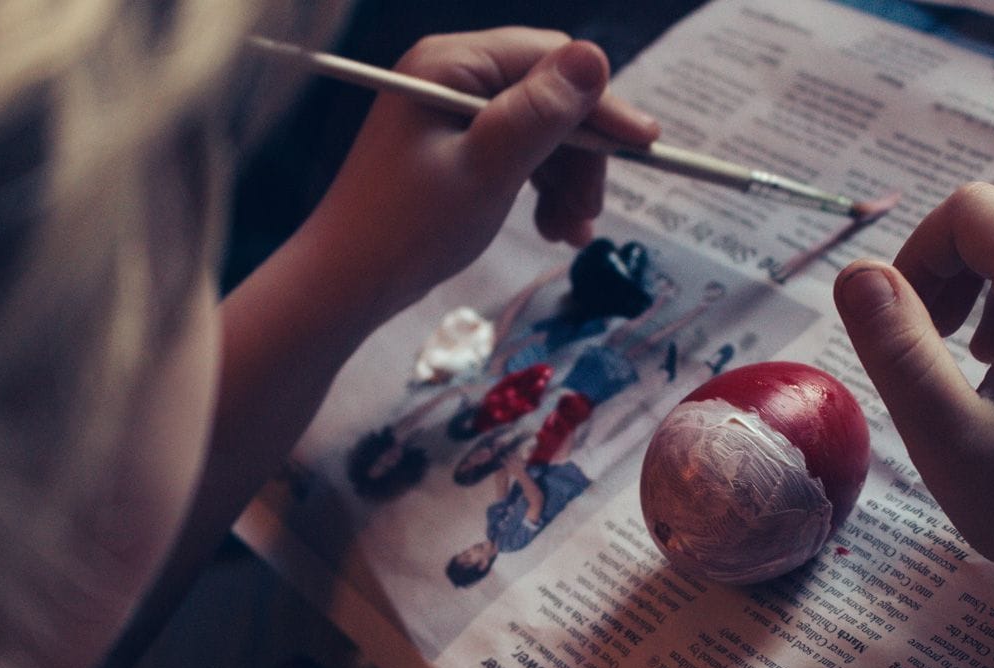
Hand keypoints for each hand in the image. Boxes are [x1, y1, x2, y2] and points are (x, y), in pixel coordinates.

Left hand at [299, 27, 659, 317]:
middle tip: (591, 214)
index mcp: (451, 64)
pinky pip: (519, 154)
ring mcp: (452, 112)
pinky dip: (542, 189)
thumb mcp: (486, 170)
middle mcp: (452, 75)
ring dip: (566, 181)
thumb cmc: (407, 228)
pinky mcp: (455, 146)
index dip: (601, 103)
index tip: (645, 147)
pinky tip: (552, 229)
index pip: (549, 61)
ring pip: (541, 131)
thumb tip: (594, 57)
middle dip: (581, 156)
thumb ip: (540, 114)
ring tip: (567, 234)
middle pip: (549, 97)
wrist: (348, 282)